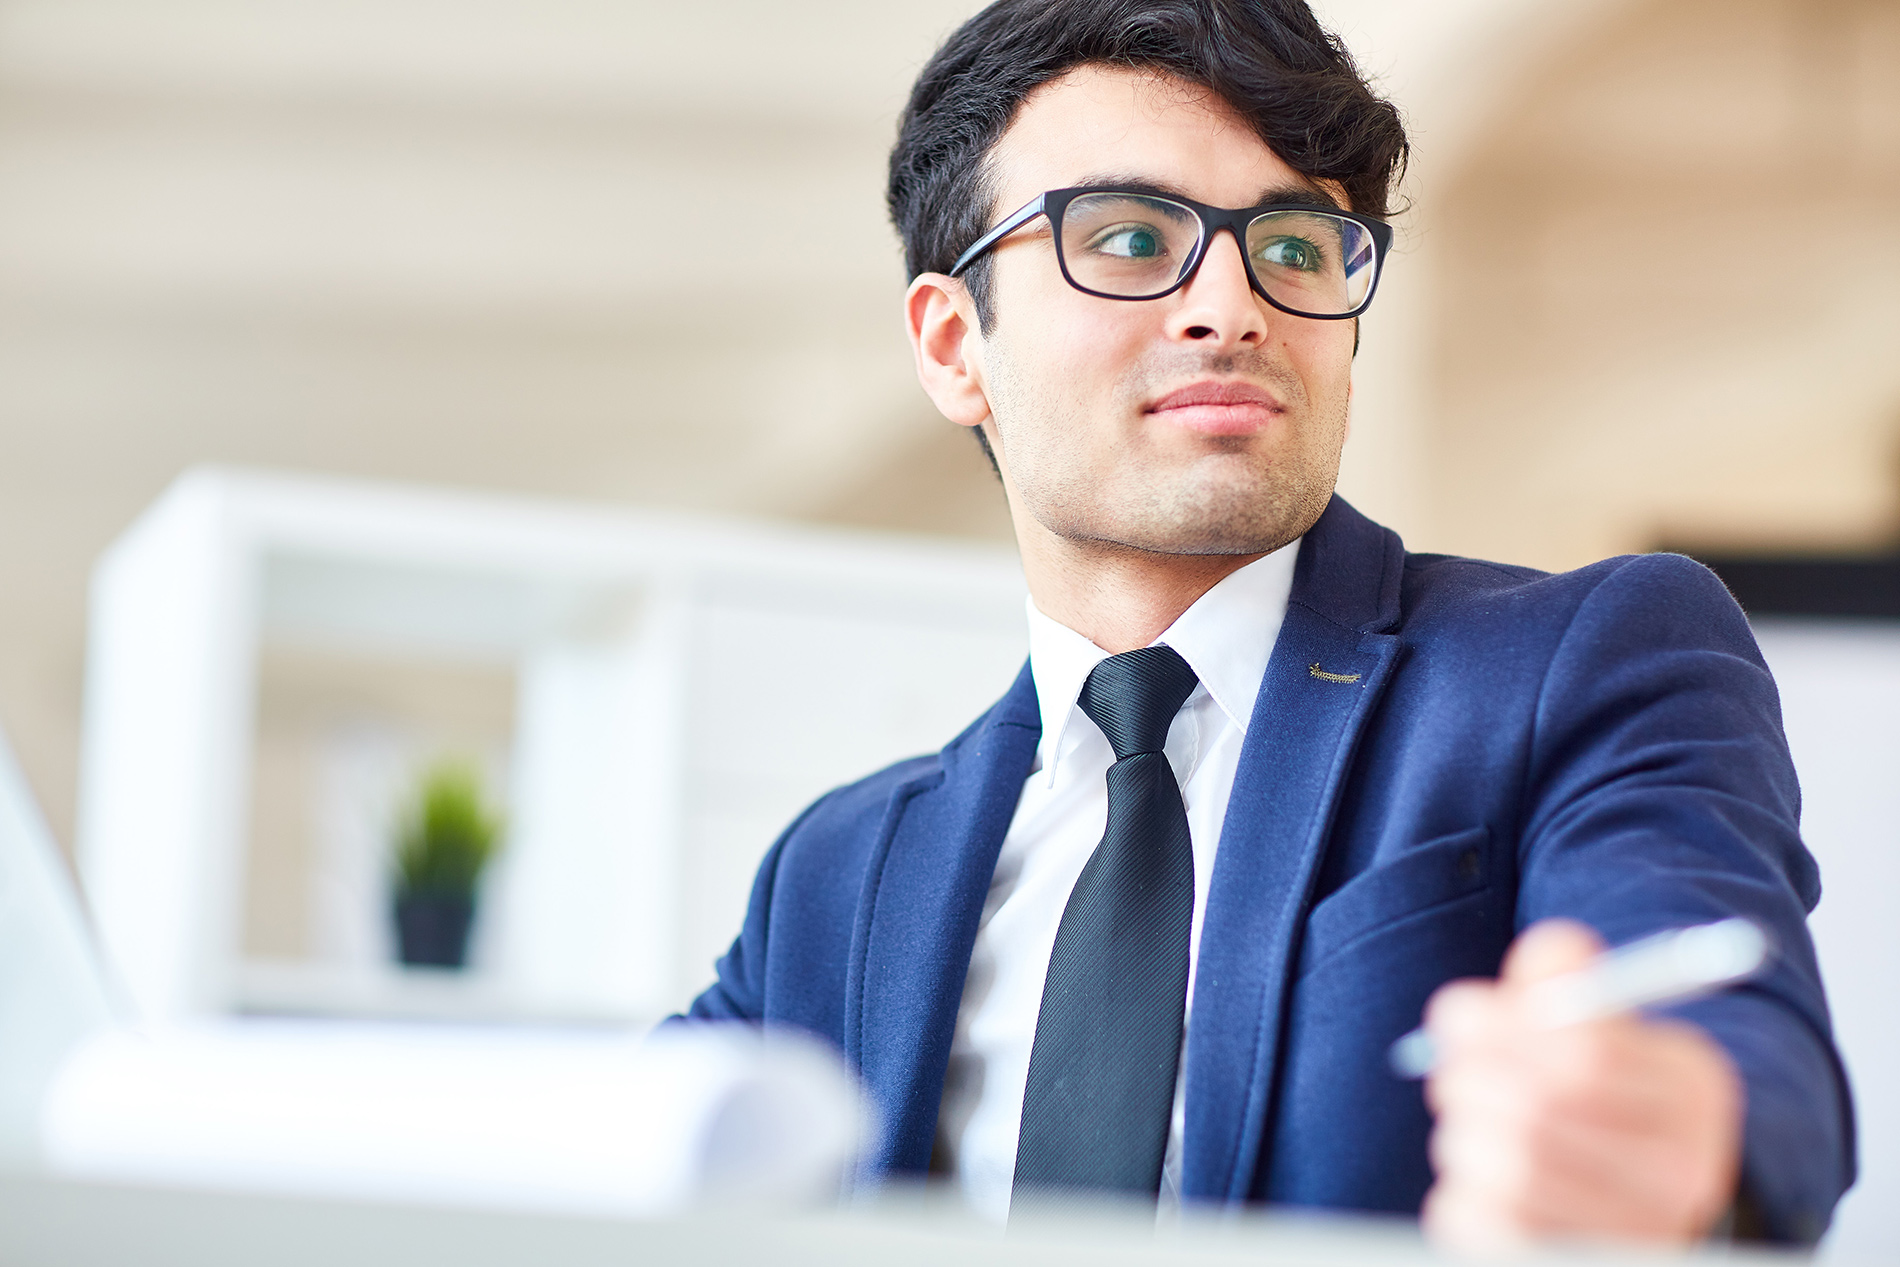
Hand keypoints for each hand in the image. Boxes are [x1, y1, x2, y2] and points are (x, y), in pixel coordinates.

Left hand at [1420, 920, 1743, 1251]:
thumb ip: (1559, 972)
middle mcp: (1684, 1174)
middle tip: (1450, 1072)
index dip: (1498, 1025)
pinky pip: (1478, 1221)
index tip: (1458, 1014)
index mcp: (1694, 1091)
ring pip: (1506, 1171)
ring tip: (1474, 1128)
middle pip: (1537, 1114)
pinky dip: (1459, 1192)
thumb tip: (1500, 989)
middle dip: (1469, 1079)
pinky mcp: (1573, 1265)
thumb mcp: (1599, 1016)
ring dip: (1463, 1136)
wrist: (1629, 1191)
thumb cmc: (1599, 1086)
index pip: (1586, 1054)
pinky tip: (1483, 1181)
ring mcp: (1637, 1234)